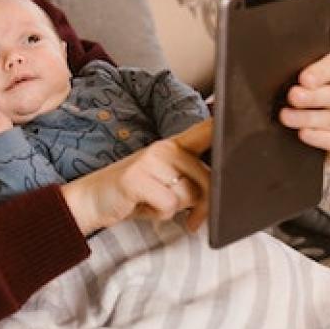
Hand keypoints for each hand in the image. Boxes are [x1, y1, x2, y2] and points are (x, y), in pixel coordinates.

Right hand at [60, 118, 211, 234]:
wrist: (92, 199)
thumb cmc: (135, 193)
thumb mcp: (166, 181)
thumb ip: (192, 179)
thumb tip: (221, 188)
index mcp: (174, 146)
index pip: (206, 129)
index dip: (225, 122)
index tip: (236, 109)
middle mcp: (165, 147)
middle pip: (207, 179)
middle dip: (201, 206)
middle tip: (189, 219)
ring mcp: (150, 160)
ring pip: (189, 195)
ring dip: (175, 210)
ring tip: (154, 203)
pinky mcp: (137, 177)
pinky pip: (169, 205)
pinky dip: (159, 215)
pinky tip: (143, 207)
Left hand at [280, 52, 329, 160]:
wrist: (312, 131)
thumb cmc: (301, 95)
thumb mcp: (298, 80)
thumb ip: (293, 74)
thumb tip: (273, 70)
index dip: (321, 72)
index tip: (303, 79)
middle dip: (313, 97)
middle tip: (293, 96)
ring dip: (309, 118)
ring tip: (286, 117)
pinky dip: (320, 138)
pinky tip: (303, 134)